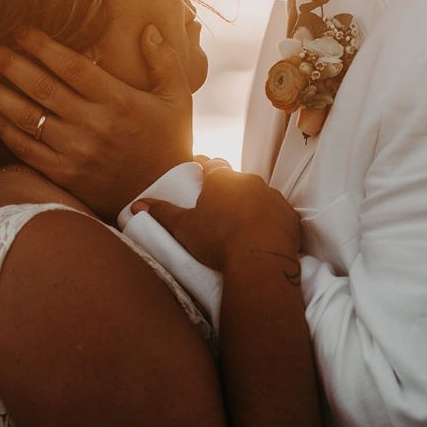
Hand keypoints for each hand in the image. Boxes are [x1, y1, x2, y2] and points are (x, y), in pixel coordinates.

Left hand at [0, 25, 192, 220]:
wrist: (163, 198)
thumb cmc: (169, 143)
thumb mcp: (178, 99)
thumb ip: (164, 61)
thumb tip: (150, 27)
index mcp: (119, 101)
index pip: (71, 65)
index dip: (41, 44)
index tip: (18, 28)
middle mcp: (94, 124)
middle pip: (41, 86)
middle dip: (8, 62)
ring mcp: (76, 152)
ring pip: (27, 116)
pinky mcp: (65, 174)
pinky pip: (26, 149)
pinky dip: (4, 129)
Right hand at [133, 164, 301, 271]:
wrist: (259, 261)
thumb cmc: (218, 241)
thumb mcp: (184, 227)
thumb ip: (162, 213)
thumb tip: (138, 205)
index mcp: (221, 180)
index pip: (211, 165)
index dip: (205, 166)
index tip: (200, 166)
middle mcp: (249, 181)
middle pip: (235, 180)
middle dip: (228, 189)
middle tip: (218, 204)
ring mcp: (272, 196)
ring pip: (258, 195)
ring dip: (250, 204)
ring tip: (241, 224)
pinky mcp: (288, 214)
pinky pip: (277, 213)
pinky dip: (269, 220)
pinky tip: (262, 234)